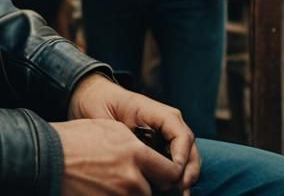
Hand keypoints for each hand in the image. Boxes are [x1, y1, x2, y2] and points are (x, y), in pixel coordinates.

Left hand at [66, 74, 199, 192]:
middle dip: (188, 171)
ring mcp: (166, 134)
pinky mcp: (162, 145)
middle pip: (189, 148)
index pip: (179, 132)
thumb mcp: (104, 116)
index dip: (181, 153)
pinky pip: (176, 162)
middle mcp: (166, 122)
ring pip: (187, 157)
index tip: (175, 171)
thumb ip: (119, 136)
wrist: (93, 97)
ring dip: (185, 177)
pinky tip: (169, 190)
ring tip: (178, 194)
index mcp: (154, 111)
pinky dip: (176, 177)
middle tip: (180, 190)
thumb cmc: (98, 104)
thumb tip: (133, 159)